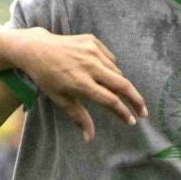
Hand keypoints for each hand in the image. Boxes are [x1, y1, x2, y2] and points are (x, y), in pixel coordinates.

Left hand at [9, 30, 143, 141]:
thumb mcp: (60, 99)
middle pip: (122, 85)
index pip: (110, 101)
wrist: (36, 49)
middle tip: (143, 111)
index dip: (123, 113)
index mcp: (81, 83)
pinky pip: (110, 59)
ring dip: (119, 84)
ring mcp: (92, 51)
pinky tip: (102, 73)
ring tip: (115, 92)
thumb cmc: (47, 78)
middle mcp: (90, 66)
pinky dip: (110, 68)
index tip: (132, 121)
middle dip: (136, 100)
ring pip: (116, 72)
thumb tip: (90, 138)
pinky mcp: (93, 41)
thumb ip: (79, 117)